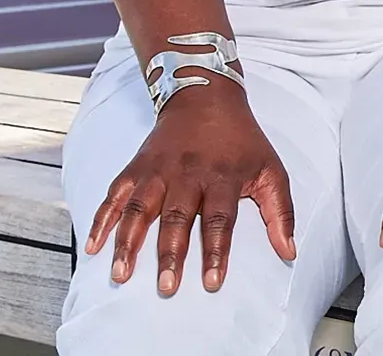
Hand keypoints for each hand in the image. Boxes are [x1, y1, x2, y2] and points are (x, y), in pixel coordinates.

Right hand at [85, 81, 295, 294]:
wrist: (206, 96)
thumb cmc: (242, 141)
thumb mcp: (271, 169)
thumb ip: (281, 212)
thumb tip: (289, 253)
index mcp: (222, 177)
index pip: (220, 219)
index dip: (216, 251)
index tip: (212, 283)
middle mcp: (187, 174)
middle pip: (177, 218)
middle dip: (170, 254)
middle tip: (166, 287)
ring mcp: (158, 170)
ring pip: (139, 208)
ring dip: (128, 242)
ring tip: (120, 275)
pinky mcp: (137, 167)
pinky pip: (115, 195)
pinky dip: (101, 220)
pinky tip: (93, 246)